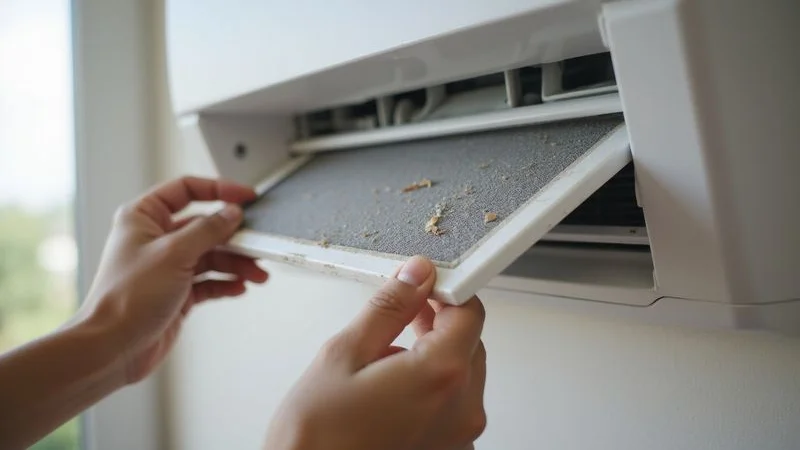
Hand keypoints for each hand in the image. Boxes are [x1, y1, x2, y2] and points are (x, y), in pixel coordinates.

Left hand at [78, 177, 268, 383]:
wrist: (113, 347)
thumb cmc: (126, 298)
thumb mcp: (174, 253)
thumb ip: (208, 230)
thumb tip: (232, 213)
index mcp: (143, 217)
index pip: (186, 190)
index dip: (219, 190)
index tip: (246, 196)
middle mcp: (155, 239)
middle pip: (205, 226)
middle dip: (234, 237)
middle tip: (258, 243)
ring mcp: (167, 267)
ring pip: (211, 255)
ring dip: (236, 264)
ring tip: (256, 273)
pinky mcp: (177, 293)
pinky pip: (209, 281)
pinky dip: (226, 283)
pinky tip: (239, 287)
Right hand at [264, 256, 486, 449]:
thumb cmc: (316, 439)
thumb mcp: (343, 355)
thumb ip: (389, 309)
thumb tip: (415, 276)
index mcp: (440, 376)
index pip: (470, 312)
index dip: (447, 290)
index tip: (424, 285)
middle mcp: (461, 409)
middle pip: (469, 344)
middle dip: (439, 323)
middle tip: (401, 315)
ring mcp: (457, 437)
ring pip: (461, 375)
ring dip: (434, 357)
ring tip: (386, 360)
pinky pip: (452, 407)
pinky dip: (431, 390)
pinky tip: (392, 392)